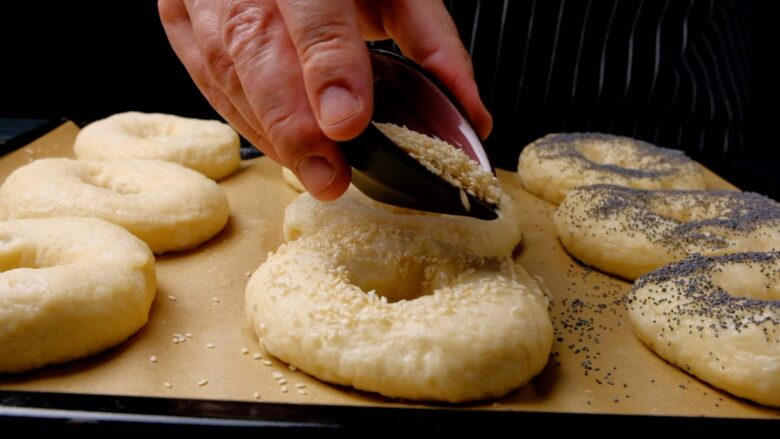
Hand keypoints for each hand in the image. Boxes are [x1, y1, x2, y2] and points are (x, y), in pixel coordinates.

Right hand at [159, 0, 491, 199]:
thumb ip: (432, 42)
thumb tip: (471, 116)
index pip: (312, 12)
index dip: (327, 68)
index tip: (347, 124)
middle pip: (257, 51)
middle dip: (295, 124)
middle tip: (329, 177)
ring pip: (227, 72)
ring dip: (272, 132)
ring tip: (313, 173)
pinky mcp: (180, 18)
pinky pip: (206, 79)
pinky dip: (246, 120)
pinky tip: (280, 147)